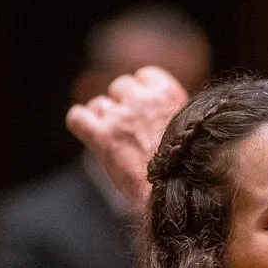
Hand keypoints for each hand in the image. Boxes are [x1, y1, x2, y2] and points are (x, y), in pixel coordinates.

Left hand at [65, 66, 187, 211]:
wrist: (179, 192)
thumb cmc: (188, 169)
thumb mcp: (189, 129)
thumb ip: (171, 114)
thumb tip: (156, 117)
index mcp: (168, 94)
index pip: (145, 75)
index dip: (141, 92)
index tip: (144, 110)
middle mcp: (142, 100)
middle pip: (120, 86)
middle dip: (122, 104)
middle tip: (130, 130)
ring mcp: (120, 117)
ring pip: (99, 103)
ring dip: (103, 118)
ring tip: (113, 139)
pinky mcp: (102, 137)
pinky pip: (77, 117)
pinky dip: (81, 123)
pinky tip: (89, 134)